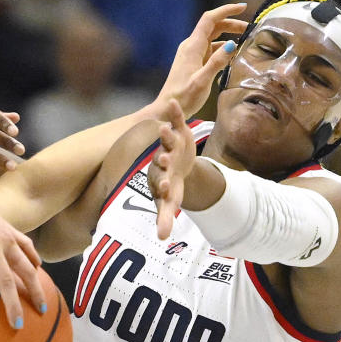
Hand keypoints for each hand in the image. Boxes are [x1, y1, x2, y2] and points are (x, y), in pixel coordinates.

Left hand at [148, 99, 195, 239]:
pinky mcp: (179, 132)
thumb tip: (161, 239)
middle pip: (163, 161)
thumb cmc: (170, 186)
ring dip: (167, 135)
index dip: (163, 185)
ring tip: (165, 129)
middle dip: (164, 160)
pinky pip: (176, 120)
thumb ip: (164, 218)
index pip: (162, 183)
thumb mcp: (168, 202)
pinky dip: (175, 112)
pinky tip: (173, 102)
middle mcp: (164, 161)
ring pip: (168, 140)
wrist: (175, 165)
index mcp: (162, 178)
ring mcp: (170, 146)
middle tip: (164, 159)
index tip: (165, 188)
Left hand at [153, 2, 246, 120]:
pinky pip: (210, 49)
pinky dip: (222, 48)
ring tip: (245, 40)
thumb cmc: (183, 98)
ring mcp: (192, 54)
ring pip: (213, 37)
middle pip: (213, 26)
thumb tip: (232, 45)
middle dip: (231, 23)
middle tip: (249, 28)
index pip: (210, 19)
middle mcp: (191, 46)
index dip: (226, 10)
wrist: (167, 109)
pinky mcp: (193, 62)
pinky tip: (232, 54)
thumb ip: (217, 63)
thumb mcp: (202, 81)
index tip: (242, 7)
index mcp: (193, 47)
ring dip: (228, 35)